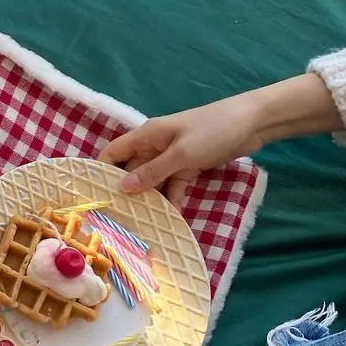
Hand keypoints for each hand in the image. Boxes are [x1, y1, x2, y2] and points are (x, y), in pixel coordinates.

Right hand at [99, 91, 267, 208]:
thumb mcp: (181, 154)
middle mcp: (155, 146)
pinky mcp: (189, 165)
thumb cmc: (213, 130)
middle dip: (125, 191)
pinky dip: (172, 197)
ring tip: (140, 222)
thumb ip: (153, 172)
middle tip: (116, 217)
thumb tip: (122, 188)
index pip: (114, 152)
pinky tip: (170, 217)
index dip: (101, 169)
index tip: (91, 193)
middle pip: (132, 170)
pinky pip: (173, 184)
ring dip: (149, 198)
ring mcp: (172, 156)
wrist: (253, 122)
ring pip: (153, 180)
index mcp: (147, 135)